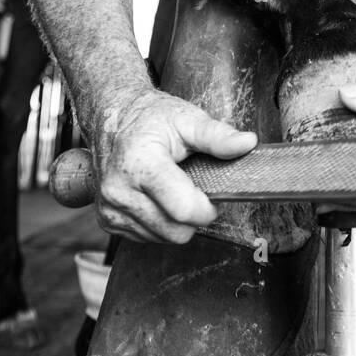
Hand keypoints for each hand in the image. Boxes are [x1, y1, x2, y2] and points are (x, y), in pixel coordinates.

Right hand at [92, 88, 255, 243]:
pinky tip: (155, 197)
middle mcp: (120, 191)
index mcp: (142, 164)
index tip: (212, 193)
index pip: (185, 210)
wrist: (110, 117)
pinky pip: (146, 237)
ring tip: (172, 188)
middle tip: (194, 188)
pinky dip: (158, 223)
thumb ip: (217, 136)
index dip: (208, 207)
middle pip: (176, 232)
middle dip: (193, 216)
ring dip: (175, 221)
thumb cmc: (149, 118)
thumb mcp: (186, 118)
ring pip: (162, 238)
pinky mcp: (107, 220)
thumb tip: (247, 143)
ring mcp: (111, 209)